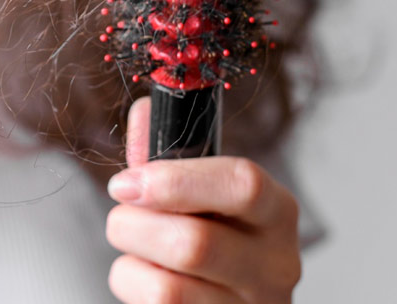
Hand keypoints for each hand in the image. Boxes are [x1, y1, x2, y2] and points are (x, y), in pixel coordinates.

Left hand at [105, 97, 300, 302]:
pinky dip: (131, 287)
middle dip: (133, 226)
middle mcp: (276, 265)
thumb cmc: (211, 234)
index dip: (176, 181)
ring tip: (134, 249)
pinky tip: (146, 279)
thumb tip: (143, 111)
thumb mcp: (199, 189)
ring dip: (130, 261)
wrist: (226, 299)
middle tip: (120, 217)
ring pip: (168, 289)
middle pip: (194, 245)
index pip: (243, 185)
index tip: (127, 182)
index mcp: (276, 211)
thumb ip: (167, 150)